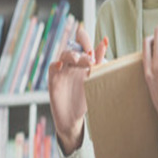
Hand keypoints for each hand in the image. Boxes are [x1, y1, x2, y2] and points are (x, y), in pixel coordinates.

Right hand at [48, 23, 107, 154]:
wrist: (73, 118)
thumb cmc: (85, 98)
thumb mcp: (95, 79)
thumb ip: (99, 61)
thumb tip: (105, 41)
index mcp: (83, 62)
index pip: (83, 45)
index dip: (86, 39)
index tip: (96, 40)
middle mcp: (72, 64)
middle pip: (74, 48)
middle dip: (82, 50)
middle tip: (91, 58)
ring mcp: (62, 71)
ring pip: (64, 56)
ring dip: (71, 55)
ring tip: (78, 60)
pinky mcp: (54, 80)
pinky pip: (52, 68)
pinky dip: (56, 65)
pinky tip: (61, 65)